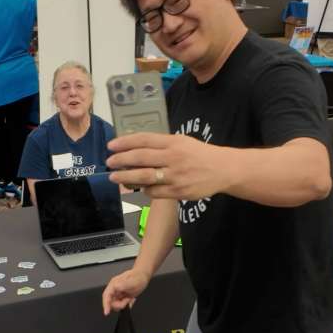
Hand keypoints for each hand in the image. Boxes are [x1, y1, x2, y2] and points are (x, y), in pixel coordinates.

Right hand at [102, 267, 150, 314]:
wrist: (143, 277)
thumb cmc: (138, 277)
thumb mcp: (132, 281)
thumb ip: (124, 284)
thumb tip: (116, 287)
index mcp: (114, 284)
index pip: (106, 295)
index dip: (105, 304)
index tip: (106, 312)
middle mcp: (114, 289)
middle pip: (111, 302)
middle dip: (119, 304)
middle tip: (128, 300)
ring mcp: (118, 294)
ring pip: (116, 305)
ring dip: (124, 304)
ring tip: (130, 298)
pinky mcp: (122, 297)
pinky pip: (121, 305)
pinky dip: (127, 304)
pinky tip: (131, 299)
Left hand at [106, 133, 231, 200]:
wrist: (223, 169)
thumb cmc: (199, 154)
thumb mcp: (182, 142)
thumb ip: (161, 144)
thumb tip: (135, 148)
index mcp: (174, 143)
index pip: (145, 140)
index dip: (125, 142)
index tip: (111, 145)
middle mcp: (174, 158)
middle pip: (141, 158)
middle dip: (121, 160)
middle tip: (109, 162)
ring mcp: (176, 176)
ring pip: (145, 177)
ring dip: (126, 177)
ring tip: (114, 177)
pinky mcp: (179, 192)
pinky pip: (155, 192)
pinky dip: (145, 189)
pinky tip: (140, 187)